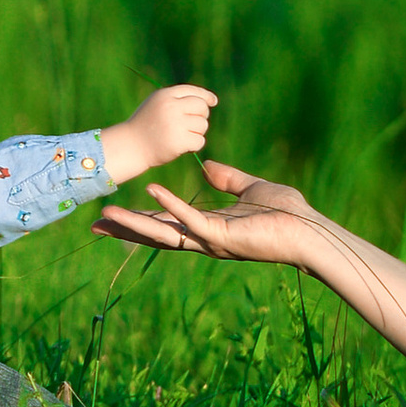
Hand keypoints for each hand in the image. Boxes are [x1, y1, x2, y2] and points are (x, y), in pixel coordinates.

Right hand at [96, 157, 324, 266]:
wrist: (311, 230)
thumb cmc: (287, 213)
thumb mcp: (251, 189)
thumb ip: (228, 178)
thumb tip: (205, 165)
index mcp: (208, 228)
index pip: (167, 224)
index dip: (140, 220)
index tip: (112, 214)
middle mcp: (204, 239)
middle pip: (157, 235)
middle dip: (126, 230)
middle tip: (94, 224)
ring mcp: (211, 240)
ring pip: (165, 233)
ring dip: (135, 224)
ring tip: (106, 215)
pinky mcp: (223, 236)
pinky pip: (191, 219)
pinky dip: (171, 204)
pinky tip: (152, 190)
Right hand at [101, 82, 217, 183]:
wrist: (130, 146)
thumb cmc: (145, 125)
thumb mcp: (157, 105)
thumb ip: (177, 100)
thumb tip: (207, 101)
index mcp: (165, 95)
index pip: (192, 91)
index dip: (205, 96)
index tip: (213, 101)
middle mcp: (171, 107)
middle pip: (202, 107)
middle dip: (201, 116)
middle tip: (191, 125)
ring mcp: (175, 124)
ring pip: (202, 125)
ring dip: (197, 132)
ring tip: (182, 136)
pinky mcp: (179, 141)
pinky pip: (200, 141)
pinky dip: (194, 145)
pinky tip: (183, 146)